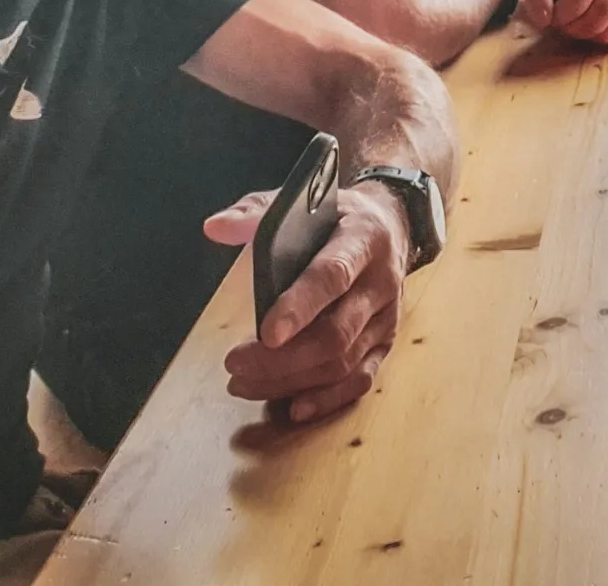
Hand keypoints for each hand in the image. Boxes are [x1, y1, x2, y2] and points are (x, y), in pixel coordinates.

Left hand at [203, 181, 412, 423]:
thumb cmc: (336, 216)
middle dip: (282, 358)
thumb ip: (257, 212)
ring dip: (292, 380)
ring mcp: (387, 316)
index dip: (300, 305)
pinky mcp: (386, 341)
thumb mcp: (303, 200)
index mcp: (362, 239)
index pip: (332, 276)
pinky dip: (328, 398)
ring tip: (243, 382)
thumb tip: (215, 227)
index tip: (266, 333)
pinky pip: (361, 378)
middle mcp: (381, 281)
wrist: (393, 224)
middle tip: (234, 364)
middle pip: (336, 332)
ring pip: (343, 362)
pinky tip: (293, 407)